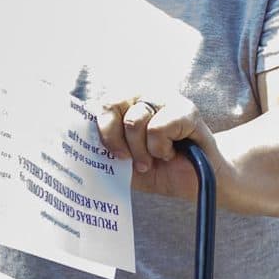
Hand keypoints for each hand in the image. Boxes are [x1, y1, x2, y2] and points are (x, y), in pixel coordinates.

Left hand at [93, 92, 214, 199]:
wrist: (199, 182)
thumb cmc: (161, 170)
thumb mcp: (125, 164)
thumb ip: (105, 152)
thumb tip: (80, 148)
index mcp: (126, 105)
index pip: (100, 103)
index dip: (99, 127)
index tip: (109, 153)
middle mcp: (143, 96)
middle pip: (111, 104)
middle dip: (114, 139)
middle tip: (126, 159)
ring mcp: (165, 99)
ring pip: (134, 120)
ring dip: (141, 151)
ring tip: (153, 159)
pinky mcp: (186, 109)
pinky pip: (158, 128)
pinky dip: (161, 149)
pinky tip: (171, 153)